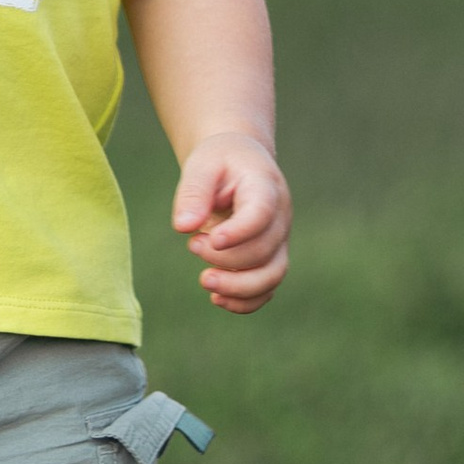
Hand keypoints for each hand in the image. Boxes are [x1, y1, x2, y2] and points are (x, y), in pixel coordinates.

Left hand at [171, 135, 290, 312]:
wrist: (239, 162)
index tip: (212, 239)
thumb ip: (193, 192)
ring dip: (238, 287)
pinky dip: (245, 301)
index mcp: (265, 187)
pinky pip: (266, 289)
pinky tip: (217, 298)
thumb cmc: (219, 162)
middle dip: (225, 258)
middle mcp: (279, 217)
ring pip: (272, 276)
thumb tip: (183, 227)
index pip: (261, 214)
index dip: (239, 232)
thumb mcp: (202, 165)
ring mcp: (279, 240)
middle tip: (192, 245)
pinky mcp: (270, 258)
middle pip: (263, 250)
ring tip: (204, 281)